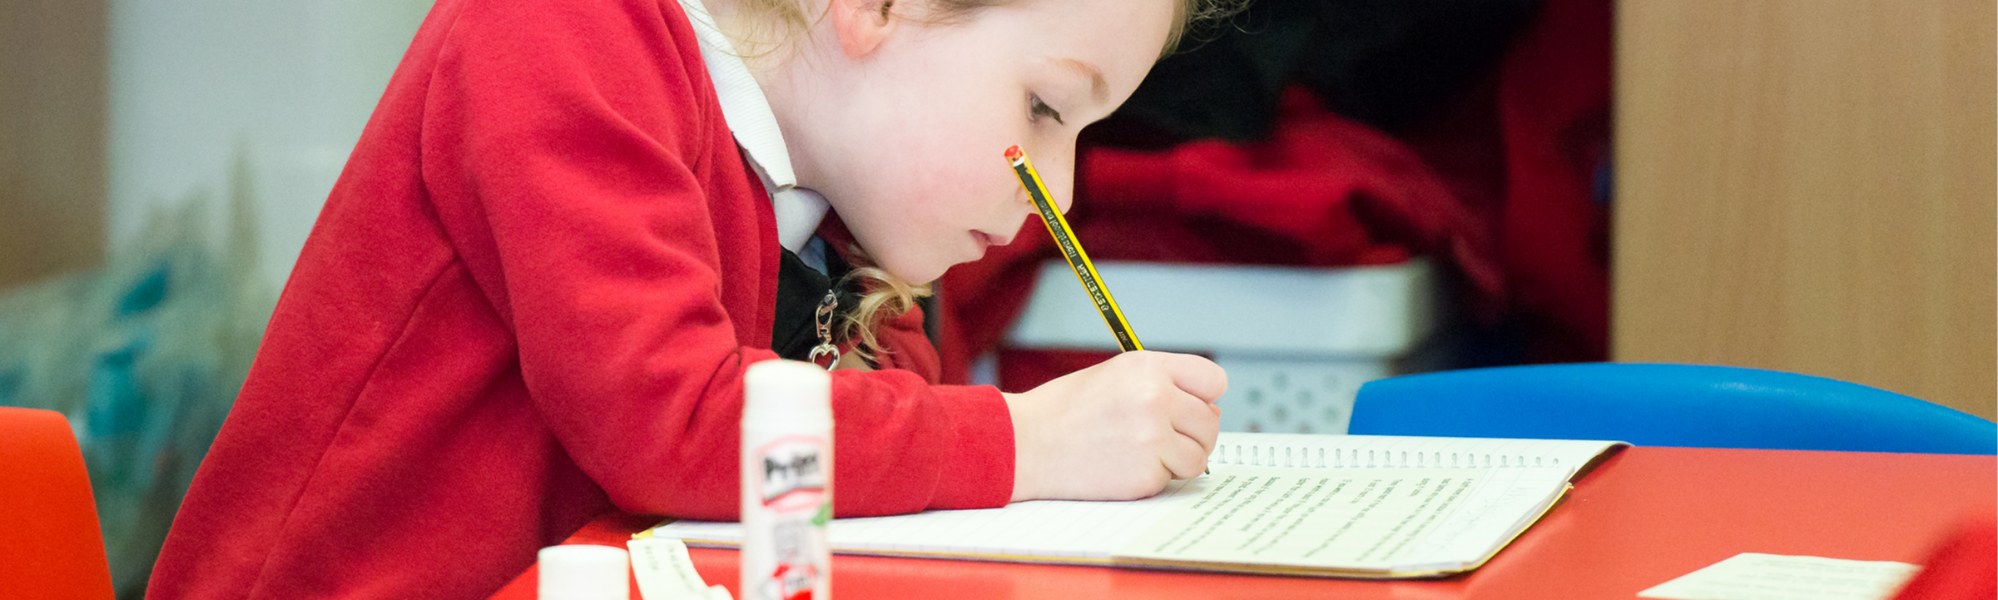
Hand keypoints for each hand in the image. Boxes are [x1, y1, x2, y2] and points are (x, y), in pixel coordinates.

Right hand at [1003, 351, 1225, 501]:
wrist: (1027, 443)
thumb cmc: (1066, 410)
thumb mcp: (1116, 376)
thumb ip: (1163, 384)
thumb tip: (1210, 410)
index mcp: (1149, 367)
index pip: (1213, 380)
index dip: (1202, 397)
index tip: (1188, 407)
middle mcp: (1156, 398)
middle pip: (1210, 422)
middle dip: (1192, 433)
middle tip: (1162, 437)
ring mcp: (1153, 438)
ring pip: (1199, 455)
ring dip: (1178, 459)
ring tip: (1143, 452)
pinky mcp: (1146, 474)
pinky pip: (1173, 479)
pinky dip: (1155, 477)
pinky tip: (1124, 466)